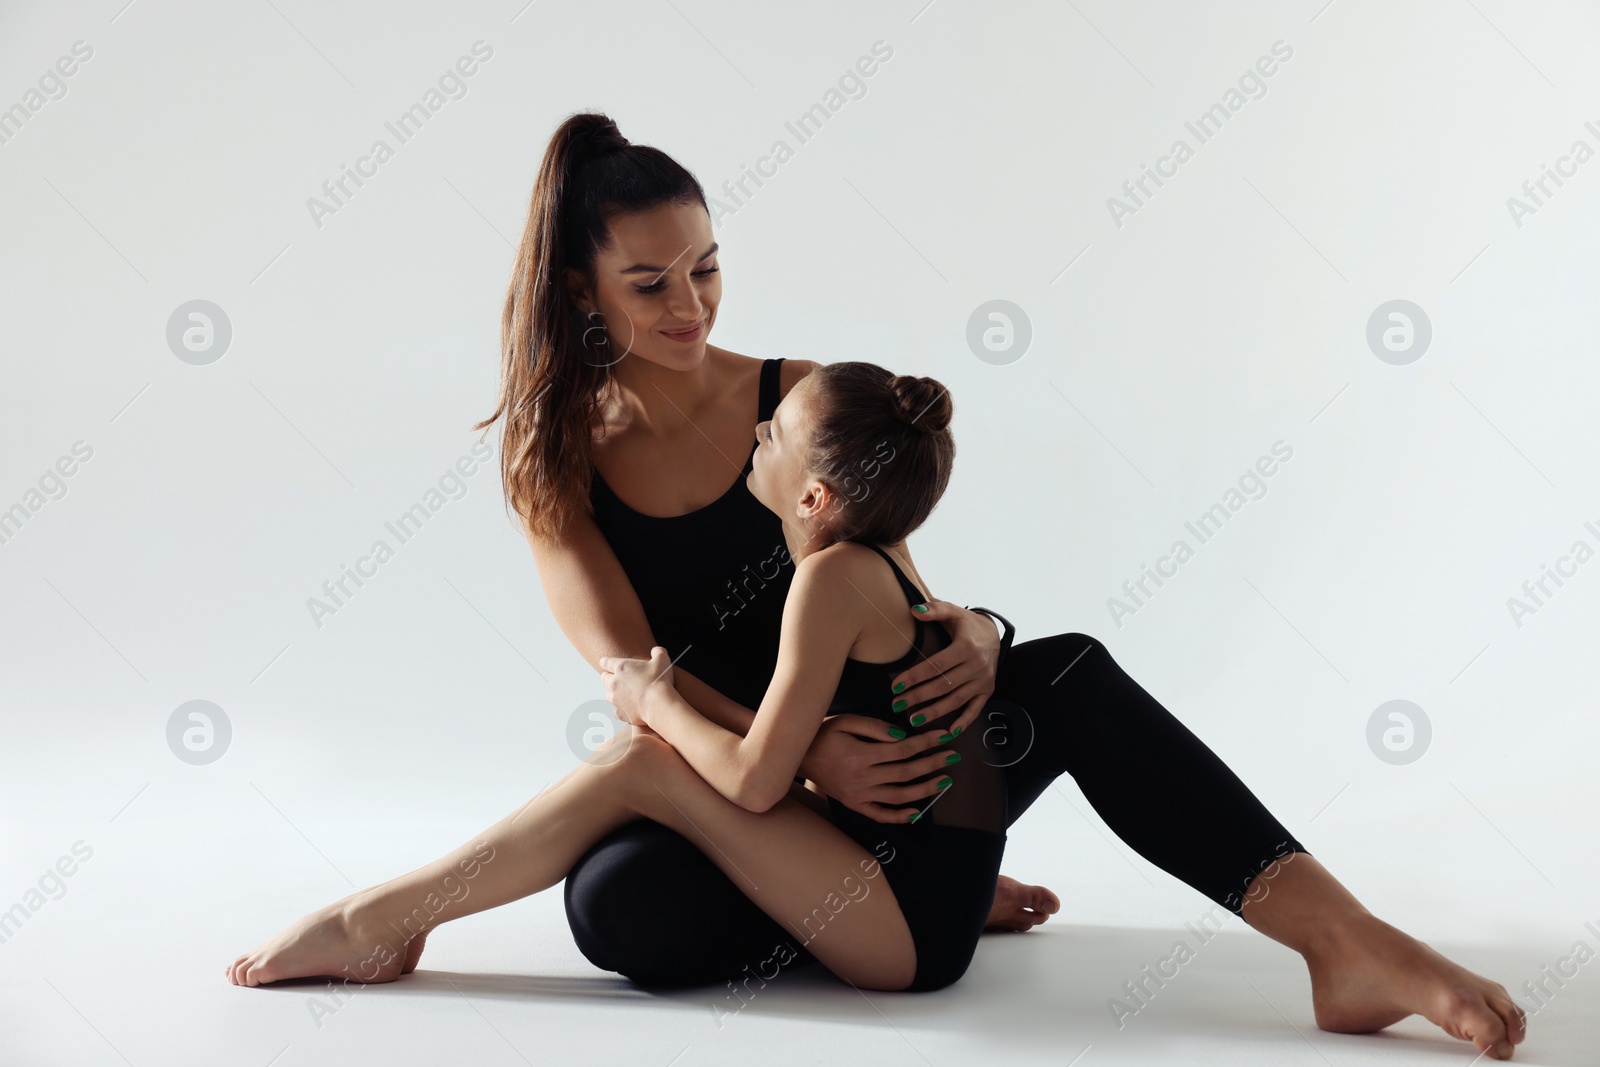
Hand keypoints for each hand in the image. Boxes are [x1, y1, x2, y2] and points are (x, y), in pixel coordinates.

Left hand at [597, 646, 673, 727]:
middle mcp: (614, 682)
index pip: (605, 662)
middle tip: (616, 677)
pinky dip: (620, 709)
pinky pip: (615, 711)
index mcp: (621, 667)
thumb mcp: (662, 660)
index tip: (607, 663)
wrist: (658, 704)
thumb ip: (658, 652)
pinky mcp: (620, 713)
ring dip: (613, 693)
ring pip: (608, 694)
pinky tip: (628, 708)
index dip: (606, 662)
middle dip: (608, 676)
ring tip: (623, 693)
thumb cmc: (659, 681)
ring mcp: (615, 699)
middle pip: (604, 678)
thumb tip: (656, 651)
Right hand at [798, 714, 964, 823]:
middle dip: (933, 763)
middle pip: (906, 772)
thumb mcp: (846, 721)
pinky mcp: (855, 805)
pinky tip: (917, 812)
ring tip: (944, 781)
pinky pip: (880, 815)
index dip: (926, 742)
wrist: (798, 757)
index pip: (903, 749)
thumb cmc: (823, 734)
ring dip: (925, 789)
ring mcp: (859, 795)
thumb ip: (875, 726)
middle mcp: (862, 777)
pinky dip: (900, 816)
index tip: (944, 736)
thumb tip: (903, 734)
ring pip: (899, 795)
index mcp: (861, 754)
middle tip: (953, 756)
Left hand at [887, 600, 999, 736]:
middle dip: (918, 697)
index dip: (915, 677)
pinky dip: (964, 721)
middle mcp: (977, 665)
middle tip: (896, 705)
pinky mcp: (988, 690)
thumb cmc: (966, 623)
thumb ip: (934, 609)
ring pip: (956, 700)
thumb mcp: (952, 612)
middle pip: (943, 686)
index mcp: (966, 646)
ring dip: (934, 712)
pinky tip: (948, 731)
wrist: (994, 633)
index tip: (895, 686)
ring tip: (913, 720)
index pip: (936, 665)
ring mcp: (984, 680)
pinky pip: (976, 709)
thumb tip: (914, 610)